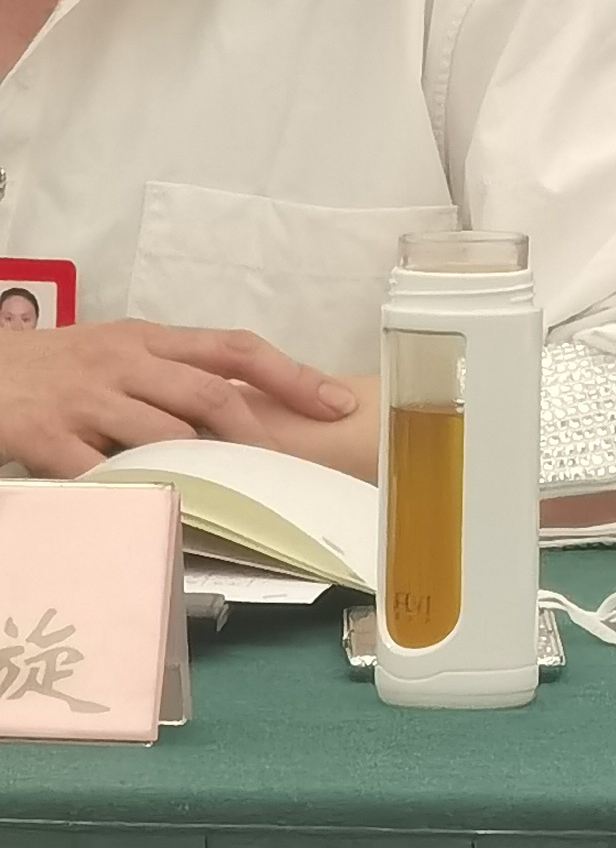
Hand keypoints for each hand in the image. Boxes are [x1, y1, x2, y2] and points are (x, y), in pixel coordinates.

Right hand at [0, 323, 360, 475]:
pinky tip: (156, 507)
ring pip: (166, 436)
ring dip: (204, 469)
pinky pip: (102, 471)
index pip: (234, 348)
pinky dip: (135, 490)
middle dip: (259, 436)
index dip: (292, 375)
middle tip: (290, 468)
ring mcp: (85, 399)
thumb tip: (247, 407)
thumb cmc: (55, 366)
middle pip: (211, 395)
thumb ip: (172, 374)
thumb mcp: (116, 352)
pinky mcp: (47, 436)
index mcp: (148, 340)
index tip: (336, 403)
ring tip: (233, 497)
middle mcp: (123, 363)